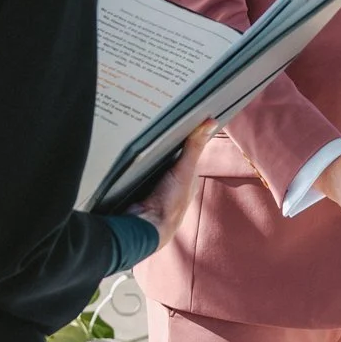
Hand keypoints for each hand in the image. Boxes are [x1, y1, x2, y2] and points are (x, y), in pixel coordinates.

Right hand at [128, 120, 216, 247]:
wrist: (144, 226)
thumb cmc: (170, 203)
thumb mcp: (184, 170)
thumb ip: (194, 147)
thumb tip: (210, 122)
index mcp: (188, 176)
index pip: (187, 149)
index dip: (183, 134)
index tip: (177, 115)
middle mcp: (173, 180)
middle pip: (168, 153)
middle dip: (162, 142)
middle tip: (154, 120)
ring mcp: (156, 183)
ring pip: (152, 160)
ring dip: (147, 151)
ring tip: (141, 132)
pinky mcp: (139, 186)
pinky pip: (138, 168)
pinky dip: (135, 161)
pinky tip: (130, 152)